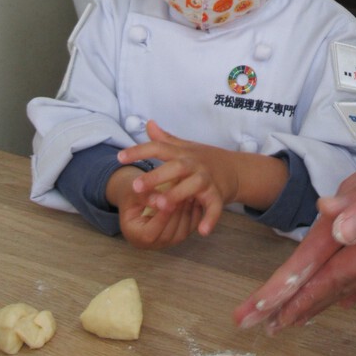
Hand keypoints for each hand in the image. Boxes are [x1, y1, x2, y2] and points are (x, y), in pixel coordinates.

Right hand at [112, 169, 205, 249]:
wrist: (138, 194)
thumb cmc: (133, 193)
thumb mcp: (133, 192)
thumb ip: (145, 197)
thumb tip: (159, 201)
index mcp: (134, 235)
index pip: (149, 233)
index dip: (161, 218)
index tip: (171, 202)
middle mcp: (150, 243)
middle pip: (167, 235)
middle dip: (177, 215)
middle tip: (186, 196)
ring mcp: (165, 241)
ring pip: (180, 234)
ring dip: (187, 214)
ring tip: (190, 195)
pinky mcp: (176, 235)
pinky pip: (188, 229)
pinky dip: (193, 216)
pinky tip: (194, 199)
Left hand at [117, 120, 237, 238]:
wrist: (236, 169)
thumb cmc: (204, 159)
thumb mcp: (185, 147)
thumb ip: (165, 139)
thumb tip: (148, 124)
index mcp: (183, 153)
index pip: (159, 148)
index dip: (140, 151)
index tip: (119, 157)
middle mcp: (195, 164)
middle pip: (176, 167)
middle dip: (156, 176)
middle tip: (136, 185)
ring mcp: (207, 180)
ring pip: (193, 186)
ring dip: (177, 194)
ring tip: (160, 205)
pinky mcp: (218, 195)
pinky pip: (214, 207)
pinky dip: (209, 218)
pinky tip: (201, 231)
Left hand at [235, 152, 355, 329]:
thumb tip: (334, 220)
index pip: (326, 269)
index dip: (290, 288)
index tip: (259, 310)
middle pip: (332, 284)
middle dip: (293, 303)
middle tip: (259, 324)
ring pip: (352, 285)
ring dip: (319, 300)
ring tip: (293, 316)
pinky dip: (354, 289)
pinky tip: (350, 295)